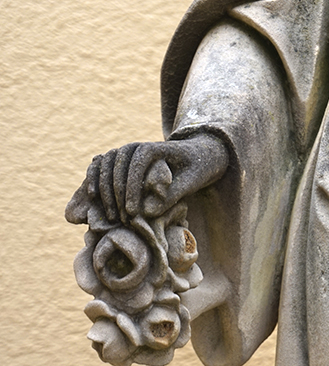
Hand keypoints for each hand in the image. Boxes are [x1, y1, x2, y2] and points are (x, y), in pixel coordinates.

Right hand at [66, 134, 228, 224]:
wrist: (198, 155)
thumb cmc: (198, 168)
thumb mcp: (192, 182)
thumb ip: (173, 195)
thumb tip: (147, 212)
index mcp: (157, 147)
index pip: (137, 163)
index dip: (132, 188)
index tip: (133, 212)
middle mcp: (138, 145)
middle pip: (118, 164)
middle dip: (117, 194)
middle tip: (122, 220)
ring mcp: (127, 150)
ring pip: (106, 164)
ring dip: (104, 190)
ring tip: (111, 216)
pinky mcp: (121, 159)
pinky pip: (101, 164)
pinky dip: (94, 176)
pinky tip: (93, 196)